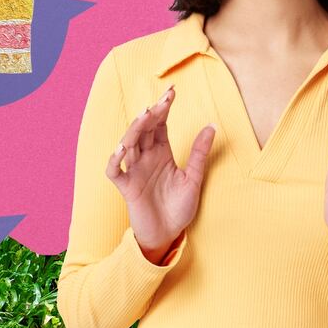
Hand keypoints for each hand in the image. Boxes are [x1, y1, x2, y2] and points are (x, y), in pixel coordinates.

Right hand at [105, 85, 215, 261]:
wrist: (168, 235)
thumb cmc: (179, 207)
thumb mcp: (193, 178)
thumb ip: (199, 153)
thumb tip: (212, 126)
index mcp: (161, 153)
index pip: (159, 124)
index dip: (163, 108)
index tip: (171, 92)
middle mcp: (146, 158)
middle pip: (143, 130)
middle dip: (151, 114)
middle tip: (161, 101)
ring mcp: (134, 171)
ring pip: (129, 144)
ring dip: (134, 129)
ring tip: (144, 116)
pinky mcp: (127, 188)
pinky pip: (115, 171)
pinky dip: (115, 160)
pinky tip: (122, 149)